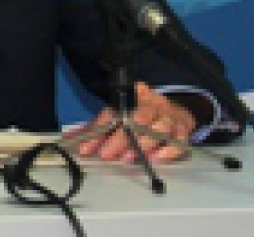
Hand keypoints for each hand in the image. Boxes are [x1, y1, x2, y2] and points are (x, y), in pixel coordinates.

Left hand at [74, 82, 195, 163]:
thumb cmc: (140, 114)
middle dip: (120, 138)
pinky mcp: (183, 130)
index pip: (113, 111)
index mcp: (133, 96)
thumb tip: (70, 140)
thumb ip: (95, 129)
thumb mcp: (116, 116)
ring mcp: (169, 117)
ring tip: (128, 158)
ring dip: (143, 144)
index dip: (99, 129)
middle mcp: (152, 104)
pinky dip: (168, 150)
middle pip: (137, 118)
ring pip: (158, 128)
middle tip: (107, 154)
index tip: (87, 147)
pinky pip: (179, 140)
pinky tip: (156, 158)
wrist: (174, 110)